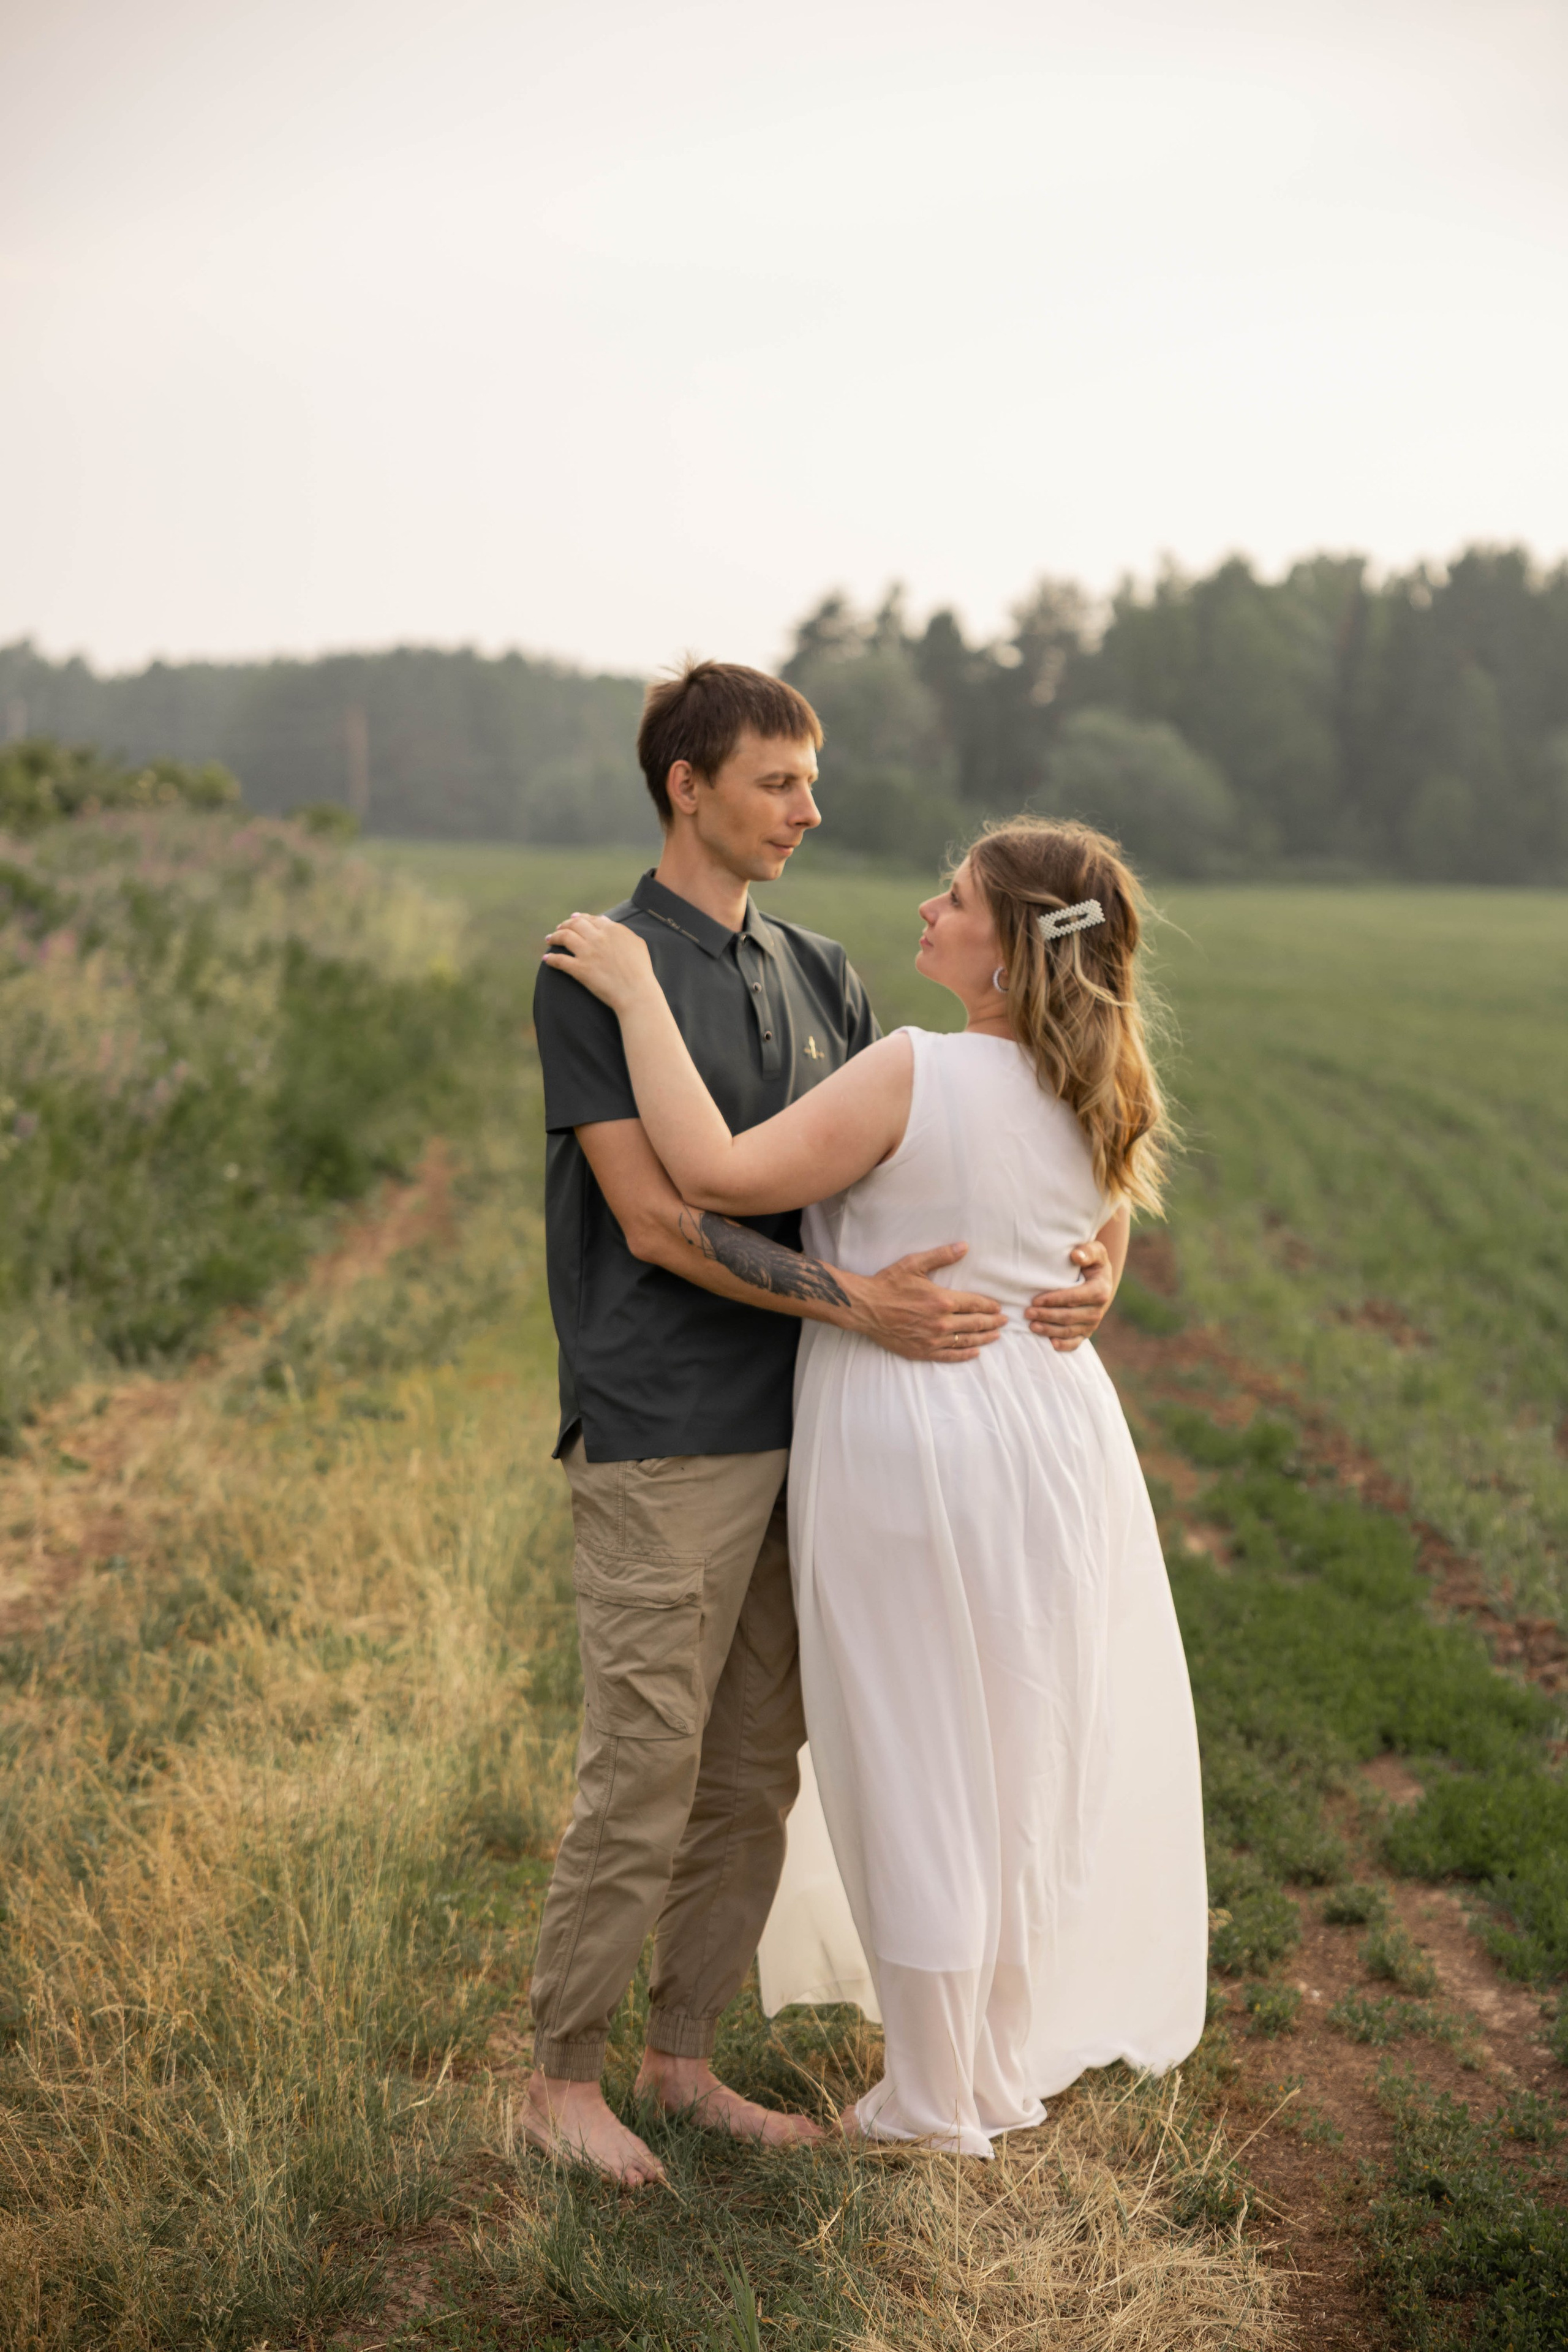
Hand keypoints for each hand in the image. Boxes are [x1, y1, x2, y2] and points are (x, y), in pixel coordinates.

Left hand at [542, 913, 655, 1010]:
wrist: (636, 992)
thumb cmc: (641, 970)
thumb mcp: (636, 943)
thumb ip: (620, 930)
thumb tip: (604, 920)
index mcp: (612, 929)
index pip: (590, 919)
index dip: (579, 918)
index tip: (572, 919)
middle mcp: (597, 937)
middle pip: (575, 924)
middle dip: (564, 924)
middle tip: (559, 929)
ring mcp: (587, 952)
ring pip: (564, 937)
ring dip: (554, 937)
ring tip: (549, 940)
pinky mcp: (580, 969)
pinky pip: (560, 960)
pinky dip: (551, 959)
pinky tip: (546, 960)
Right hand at [842, 1244, 1004, 1361]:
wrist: (865, 1307)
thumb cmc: (888, 1284)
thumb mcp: (914, 1264)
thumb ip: (941, 1256)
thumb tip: (964, 1246)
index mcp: (942, 1300)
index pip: (974, 1304)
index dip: (989, 1306)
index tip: (998, 1307)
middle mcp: (941, 1322)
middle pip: (975, 1323)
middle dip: (992, 1322)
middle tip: (1004, 1322)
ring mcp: (932, 1339)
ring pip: (966, 1340)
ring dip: (984, 1338)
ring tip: (996, 1336)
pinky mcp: (922, 1351)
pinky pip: (950, 1355)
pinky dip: (965, 1354)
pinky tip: (975, 1352)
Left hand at [1025, 1240, 1114, 1352]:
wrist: (1100, 1280)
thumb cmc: (1092, 1263)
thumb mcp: (1095, 1252)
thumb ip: (1088, 1252)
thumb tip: (1075, 1255)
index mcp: (1100, 1290)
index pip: (1074, 1297)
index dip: (1054, 1300)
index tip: (1036, 1300)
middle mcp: (1098, 1310)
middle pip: (1069, 1316)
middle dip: (1047, 1316)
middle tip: (1027, 1313)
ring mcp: (1092, 1323)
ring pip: (1069, 1331)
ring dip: (1049, 1330)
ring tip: (1031, 1326)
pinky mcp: (1086, 1332)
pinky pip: (1075, 1343)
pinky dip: (1064, 1345)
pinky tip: (1050, 1344)